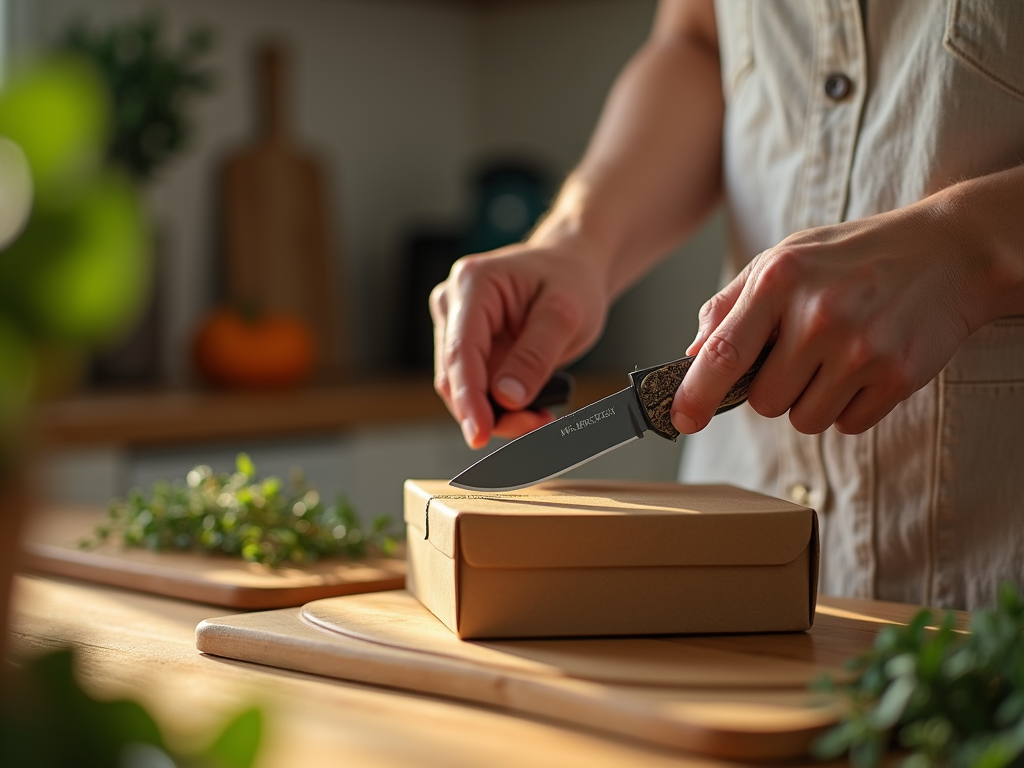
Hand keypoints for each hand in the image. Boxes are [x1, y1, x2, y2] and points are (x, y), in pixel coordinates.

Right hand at [431, 241, 608, 447]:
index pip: (461, 351)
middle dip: (489, 410)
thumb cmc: (570, 279)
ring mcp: (457, 325)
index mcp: (474, 283)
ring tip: (539, 417)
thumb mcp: (565, 315)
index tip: (480, 433)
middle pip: (456, 375)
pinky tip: (530, 408)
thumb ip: (536, 357)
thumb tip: (506, 398)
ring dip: (496, 412)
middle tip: (534, 425)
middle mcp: (455, 302)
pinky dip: (500, 406)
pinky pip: (476, 387)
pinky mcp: (468, 346)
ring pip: (462, 387)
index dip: (468, 398)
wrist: (573, 268)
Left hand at [670, 202, 987, 435]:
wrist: (949, 252)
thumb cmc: (853, 257)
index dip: (695, 395)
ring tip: (838, 356)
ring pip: (804, 420)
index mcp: (781, 279)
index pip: (724, 353)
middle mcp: (819, 315)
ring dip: (813, 401)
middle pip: (764, 402)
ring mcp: (861, 348)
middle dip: (774, 389)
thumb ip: (731, 304)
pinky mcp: (897, 376)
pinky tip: (866, 367)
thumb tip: (692, 355)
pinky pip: (848, 425)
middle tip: (803, 354)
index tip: (680, 420)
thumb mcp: (785, 257)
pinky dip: (851, 407)